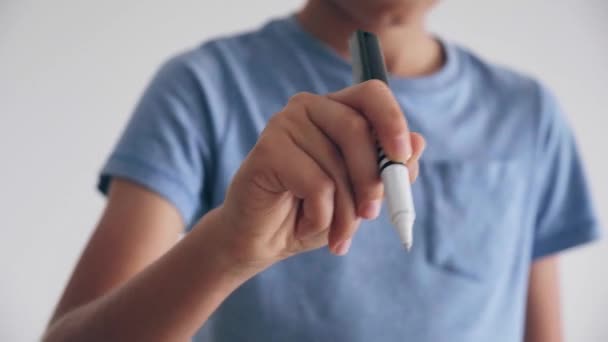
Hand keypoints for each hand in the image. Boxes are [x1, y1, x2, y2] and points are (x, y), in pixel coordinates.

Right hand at [210, 80, 424, 269]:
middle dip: (372, 180)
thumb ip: (390, 170)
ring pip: (337, 165)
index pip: (372, 94)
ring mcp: (284, 124)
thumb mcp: (361, 195)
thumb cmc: (315, 212)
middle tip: (372, 215)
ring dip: (346, 212)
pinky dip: (321, 215)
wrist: (265, 240)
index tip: (402, 157)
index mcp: (336, 109)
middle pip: (357, 129)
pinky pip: (315, 183)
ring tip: (338, 234)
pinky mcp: (267, 148)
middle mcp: (309, 107)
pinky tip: (307, 223)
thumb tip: (418, 143)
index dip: (392, 121)